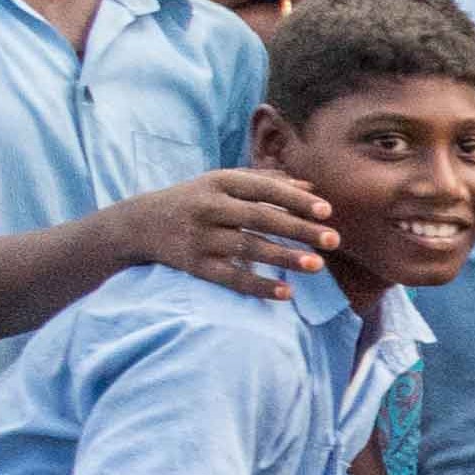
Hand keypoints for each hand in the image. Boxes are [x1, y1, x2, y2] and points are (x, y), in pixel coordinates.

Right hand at [105, 167, 341, 299]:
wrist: (140, 223)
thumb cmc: (196, 198)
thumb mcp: (223, 182)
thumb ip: (266, 182)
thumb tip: (312, 186)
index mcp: (221, 182)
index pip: (264, 189)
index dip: (295, 199)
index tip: (327, 211)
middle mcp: (209, 207)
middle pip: (260, 218)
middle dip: (298, 229)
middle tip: (334, 240)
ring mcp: (200, 237)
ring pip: (247, 248)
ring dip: (283, 257)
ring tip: (317, 266)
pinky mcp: (194, 265)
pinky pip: (230, 277)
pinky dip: (258, 285)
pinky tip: (287, 293)